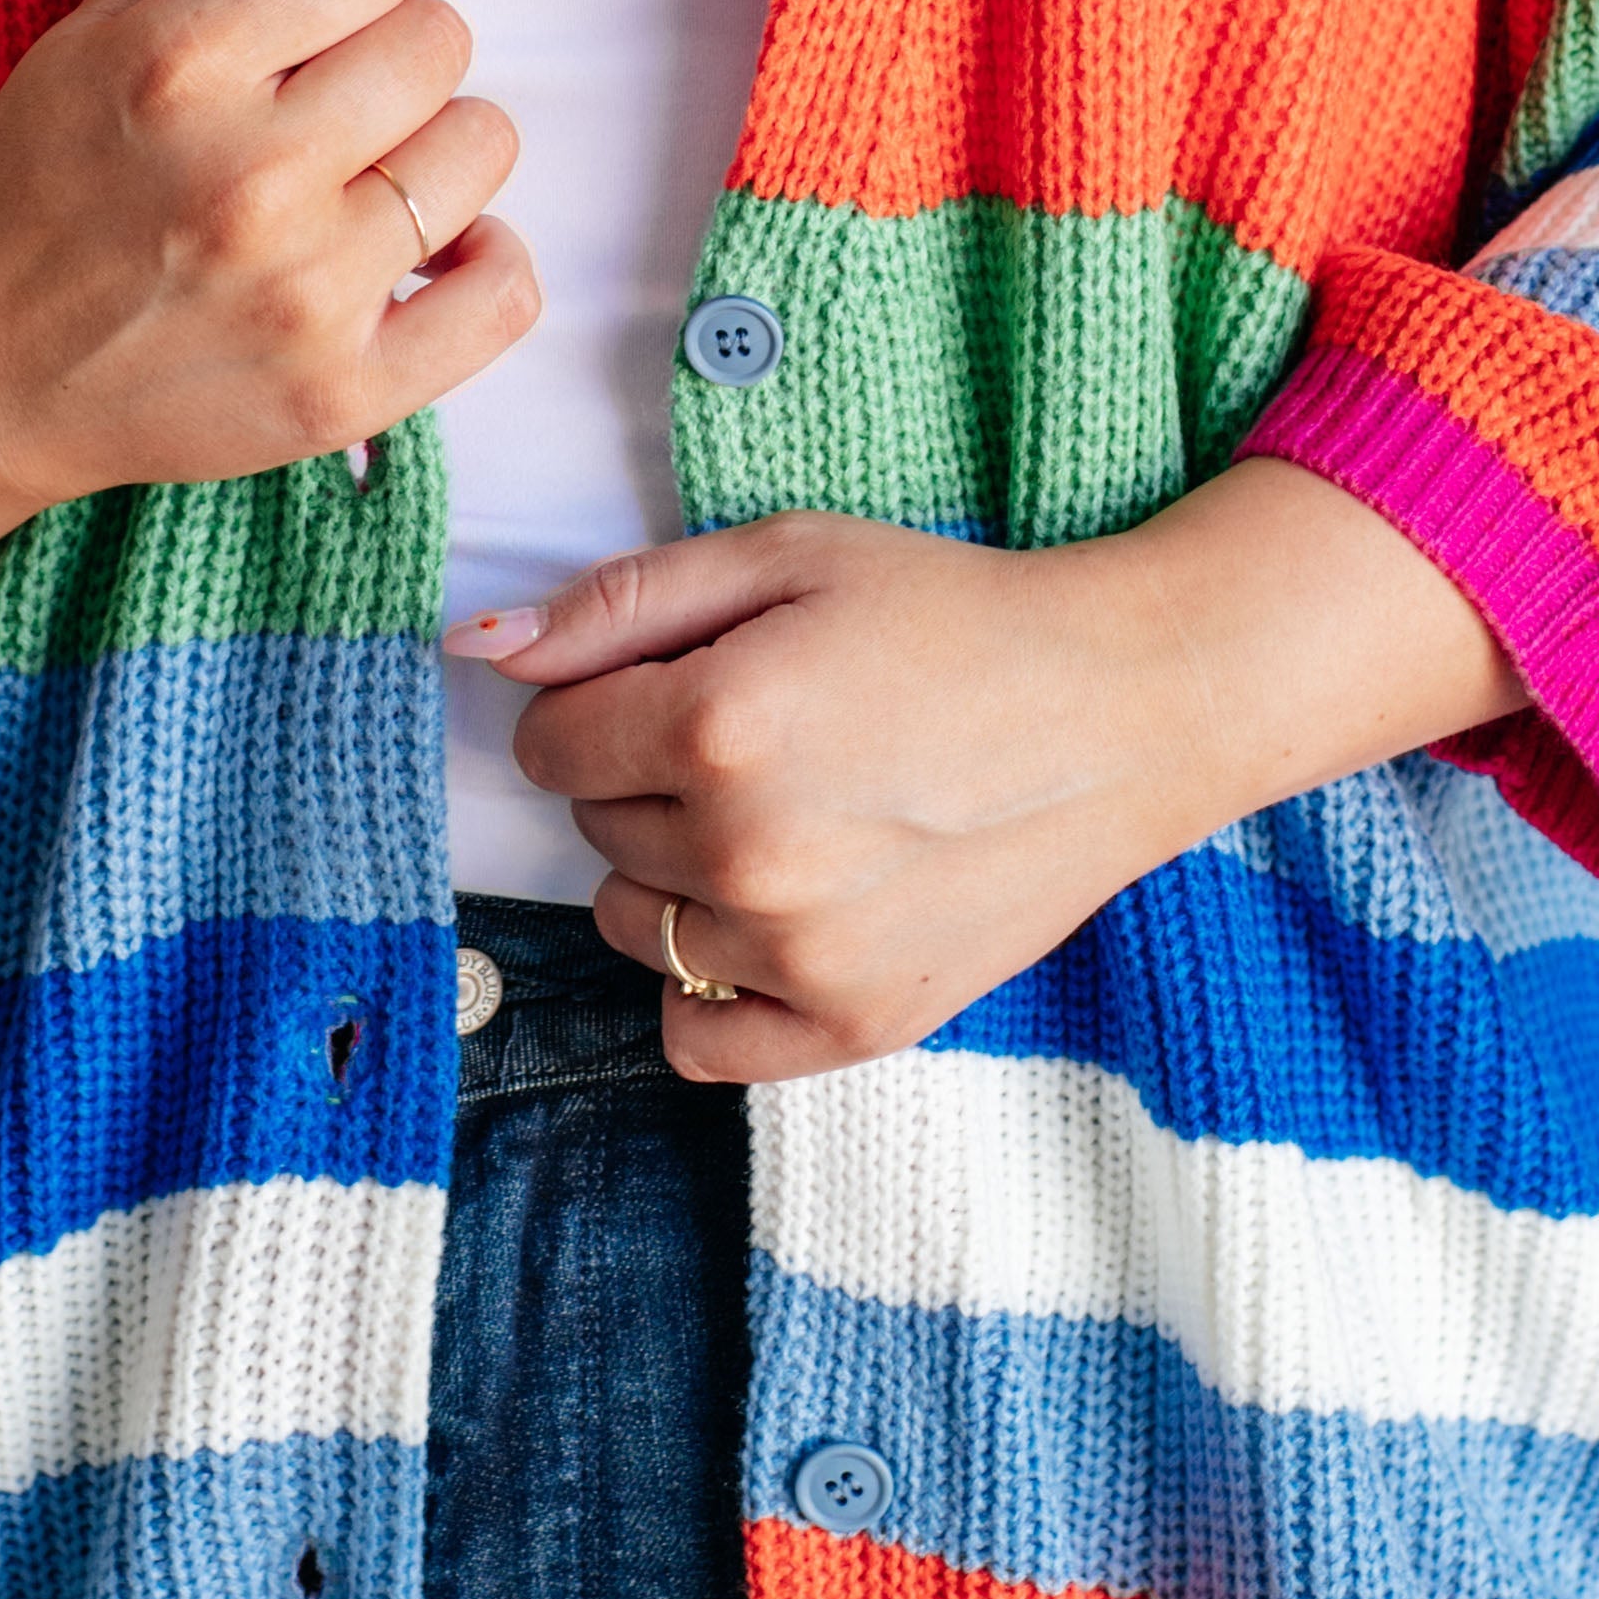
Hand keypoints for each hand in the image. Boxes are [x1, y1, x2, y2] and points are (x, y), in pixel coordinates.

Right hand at [0, 0, 534, 707]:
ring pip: (484, 145)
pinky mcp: (342, 392)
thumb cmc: (44, 178)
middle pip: (441, 38)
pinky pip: (506, 290)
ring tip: (352, 178)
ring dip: (432, 151)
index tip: (308, 13)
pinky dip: (484, 264)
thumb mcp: (104, 24)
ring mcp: (302, 295)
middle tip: (320, 102)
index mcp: (181, 64)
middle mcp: (247, 179)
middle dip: (389, 53)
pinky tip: (418, 255)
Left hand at [449, 466, 1520, 1082]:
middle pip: (594, 831)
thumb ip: (618, 603)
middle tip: (762, 741)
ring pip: (633, 930)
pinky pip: (696, 1043)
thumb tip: (476, 646)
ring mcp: (796, 955)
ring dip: (676, 878)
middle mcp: (743, 853)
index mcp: (714, 724)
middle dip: (646, 780)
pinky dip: (712, 989)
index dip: (598, 705)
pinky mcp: (851, 1026)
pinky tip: (777, 919)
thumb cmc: (952, 617)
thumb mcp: (786, 555)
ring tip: (786, 819)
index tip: (675, 689)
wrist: (1122, 713)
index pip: (549, 744)